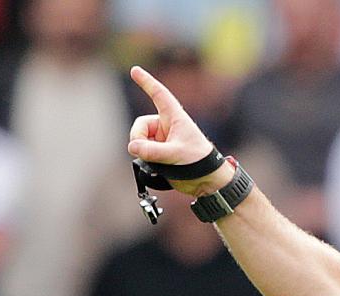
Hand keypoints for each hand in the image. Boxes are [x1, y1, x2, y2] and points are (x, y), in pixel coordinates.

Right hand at [127, 66, 230, 195]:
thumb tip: (132, 147)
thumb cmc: (199, 162)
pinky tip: (155, 167)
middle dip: (138, 139)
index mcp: (174, 117)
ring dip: (142, 151)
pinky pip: (142, 152)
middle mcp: (165, 126)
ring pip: (139, 141)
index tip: (135, 70)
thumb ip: (153, 151)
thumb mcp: (176, 154)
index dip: (147, 82)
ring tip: (158, 162)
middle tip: (144, 152)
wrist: (207, 180)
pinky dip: (144, 158)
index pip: (159, 94)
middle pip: (140, 126)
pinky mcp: (158, 153)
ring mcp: (160, 140)